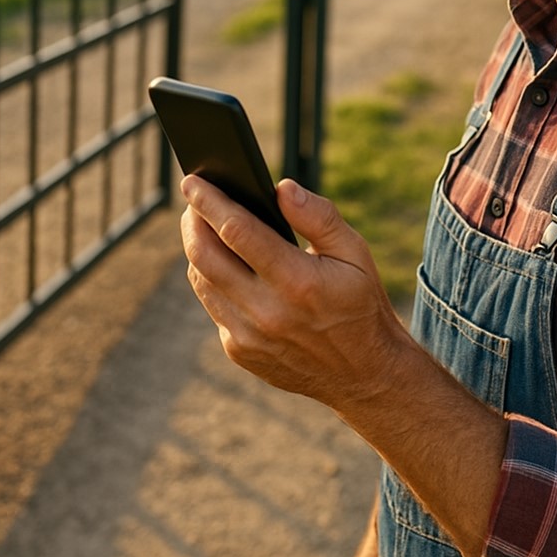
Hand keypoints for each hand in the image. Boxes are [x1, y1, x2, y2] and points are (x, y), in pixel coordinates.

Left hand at [180, 175, 400, 411]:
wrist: (364, 375)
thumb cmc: (359, 304)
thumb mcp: (354, 254)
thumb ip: (318, 217)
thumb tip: (281, 189)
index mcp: (298, 282)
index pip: (237, 231)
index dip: (209, 202)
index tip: (192, 182)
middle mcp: (267, 312)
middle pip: (204, 255)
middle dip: (192, 222)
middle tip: (193, 200)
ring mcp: (249, 337)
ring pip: (201, 281)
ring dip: (197, 249)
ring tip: (204, 227)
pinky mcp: (239, 351)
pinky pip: (213, 306)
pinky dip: (213, 280)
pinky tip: (225, 266)